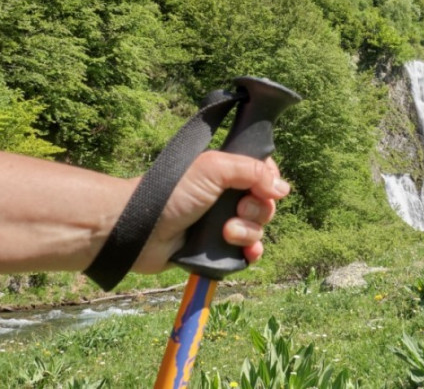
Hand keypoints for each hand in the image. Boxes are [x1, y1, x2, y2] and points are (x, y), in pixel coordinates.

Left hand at [133, 151, 289, 273]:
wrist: (140, 230)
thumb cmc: (170, 193)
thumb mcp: (214, 169)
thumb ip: (252, 171)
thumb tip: (283, 188)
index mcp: (227, 172)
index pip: (264, 174)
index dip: (269, 182)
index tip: (262, 188)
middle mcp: (227, 196)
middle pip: (265, 203)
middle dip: (257, 209)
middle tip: (237, 209)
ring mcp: (222, 224)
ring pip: (257, 229)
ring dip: (248, 232)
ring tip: (226, 233)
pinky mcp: (217, 250)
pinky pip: (247, 253)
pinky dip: (251, 253)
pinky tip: (246, 254)